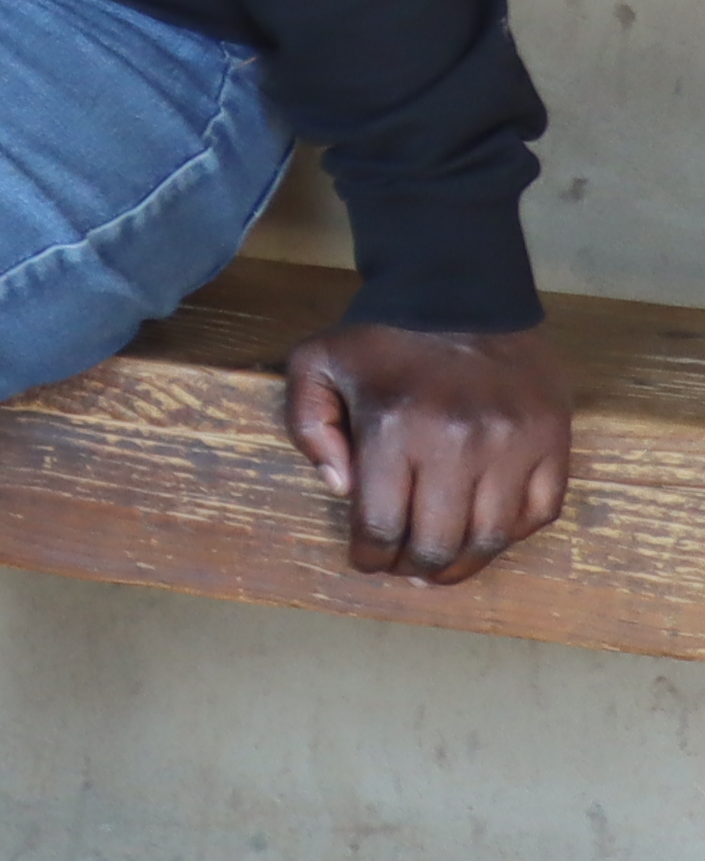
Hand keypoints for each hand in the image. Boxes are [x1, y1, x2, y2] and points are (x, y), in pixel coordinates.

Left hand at [282, 321, 575, 584]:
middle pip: (439, 542)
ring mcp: (513, 443)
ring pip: (491, 536)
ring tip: (442, 568)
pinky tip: (485, 536)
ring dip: (463, 564)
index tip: (366, 562)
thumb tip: (341, 488)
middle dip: (414, 567)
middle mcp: (459, 442)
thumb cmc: (380, 337)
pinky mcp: (552, 439)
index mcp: (395, 428)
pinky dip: (511, 534)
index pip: (382, 523)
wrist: (459, 291)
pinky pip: (539, 511)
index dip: (370, 555)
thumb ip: (309, 427)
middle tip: (403, 569)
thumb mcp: (314, 365)